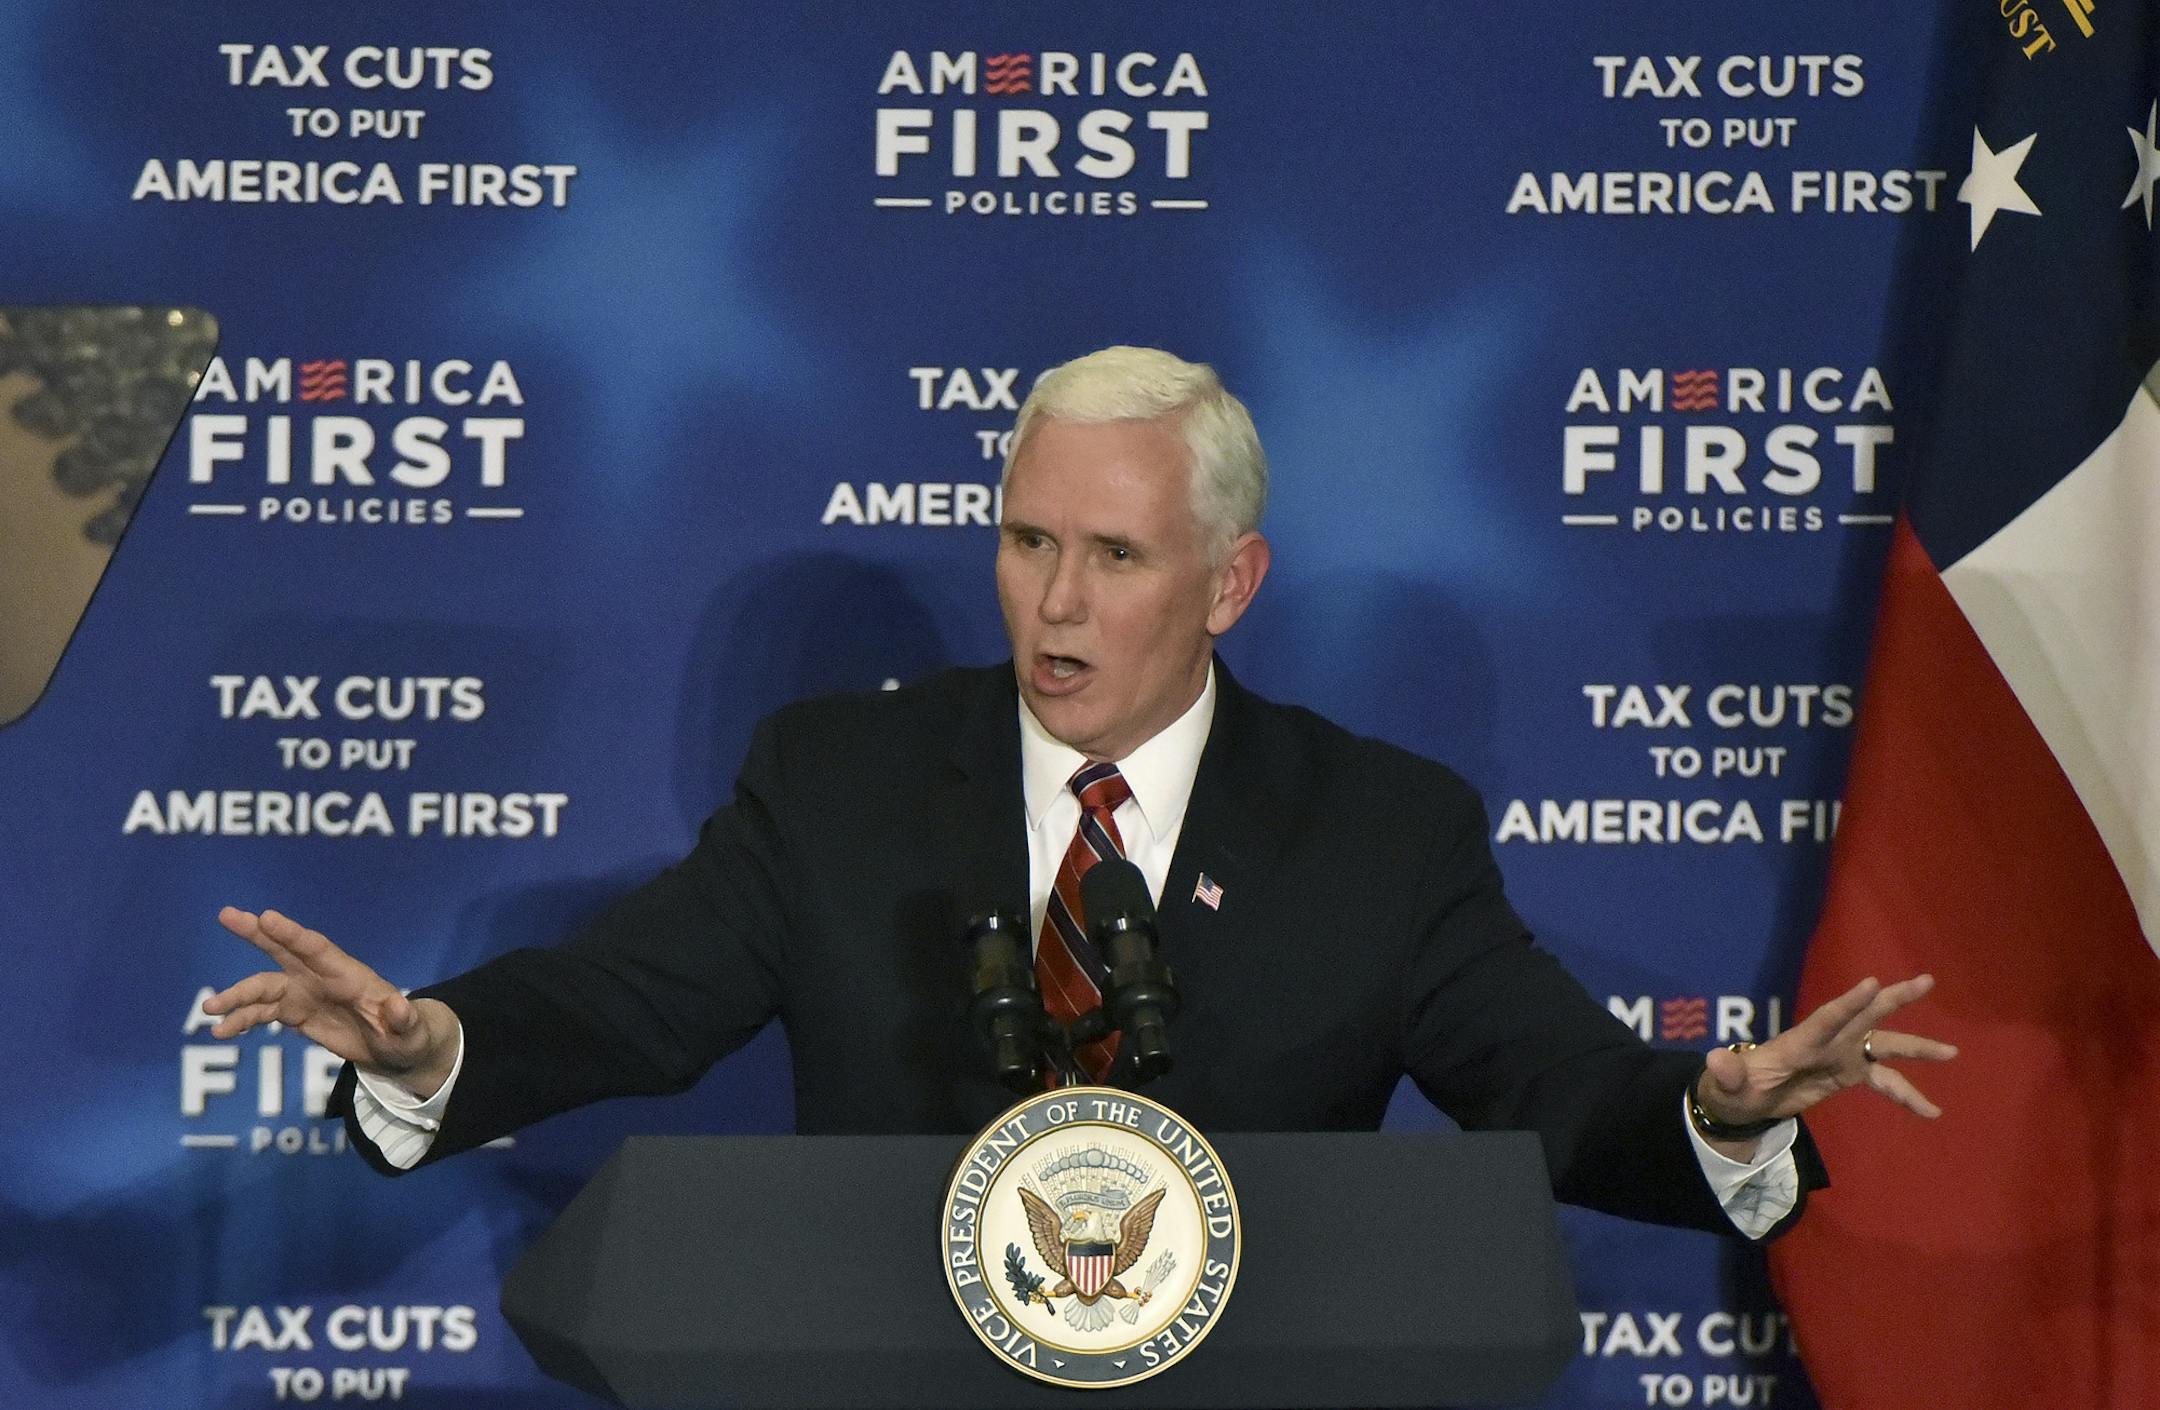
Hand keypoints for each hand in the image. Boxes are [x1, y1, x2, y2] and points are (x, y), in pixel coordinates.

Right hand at [203, 907, 459, 1097]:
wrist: (396, 1049)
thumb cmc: (408, 1035)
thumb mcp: (412, 1032)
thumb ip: (404, 1020)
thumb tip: (399, 1006)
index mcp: (349, 974)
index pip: (317, 948)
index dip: (291, 933)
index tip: (266, 917)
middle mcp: (321, 977)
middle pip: (284, 949)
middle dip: (256, 932)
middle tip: (226, 915)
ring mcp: (305, 993)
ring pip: (264, 986)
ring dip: (237, 995)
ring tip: (210, 1009)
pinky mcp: (295, 1012)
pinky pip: (262, 1012)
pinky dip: (242, 1019)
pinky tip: (221, 1030)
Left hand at [1695, 973, 1956, 1151]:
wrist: (1742, 1099)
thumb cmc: (1732, 1088)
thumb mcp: (1725, 1086)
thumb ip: (1726, 1074)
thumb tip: (1714, 1059)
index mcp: (1799, 1042)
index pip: (1826, 1019)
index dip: (1848, 1003)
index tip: (1872, 983)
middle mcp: (1827, 1042)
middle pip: (1865, 1015)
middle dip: (1894, 998)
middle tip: (1926, 981)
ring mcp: (1841, 1055)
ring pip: (1885, 1044)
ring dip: (1917, 1047)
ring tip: (1953, 1052)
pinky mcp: (1848, 1073)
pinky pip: (1886, 1081)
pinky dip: (1909, 1095)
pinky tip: (1933, 1112)